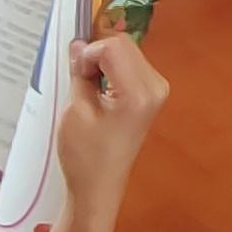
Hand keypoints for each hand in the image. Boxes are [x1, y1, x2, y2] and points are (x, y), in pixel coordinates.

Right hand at [54, 30, 168, 205]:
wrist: (98, 187)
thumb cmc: (86, 157)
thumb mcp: (76, 110)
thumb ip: (80, 72)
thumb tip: (79, 45)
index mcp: (139, 94)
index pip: (113, 47)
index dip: (88, 53)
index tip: (74, 70)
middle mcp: (155, 88)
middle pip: (123, 44)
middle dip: (96, 53)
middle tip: (77, 75)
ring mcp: (157, 91)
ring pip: (126, 51)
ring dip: (102, 59)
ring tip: (86, 84)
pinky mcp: (151, 94)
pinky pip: (130, 64)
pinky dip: (111, 67)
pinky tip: (97, 85)